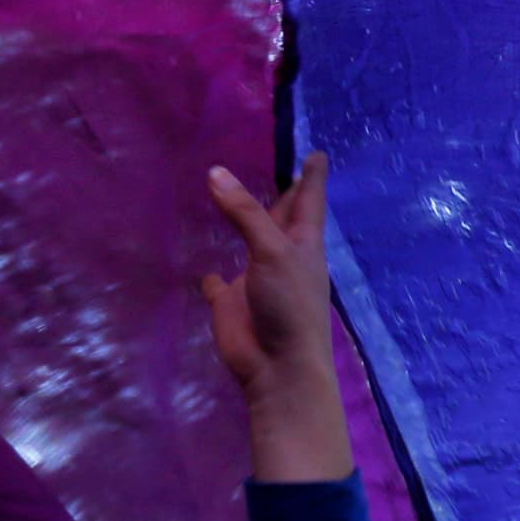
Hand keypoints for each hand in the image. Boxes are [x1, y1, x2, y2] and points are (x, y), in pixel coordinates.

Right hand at [202, 154, 354, 481]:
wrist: (278, 367)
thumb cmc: (289, 305)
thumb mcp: (272, 251)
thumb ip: (245, 213)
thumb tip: (216, 173)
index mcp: (303, 243)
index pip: (308, 200)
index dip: (312, 176)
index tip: (317, 152)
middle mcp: (280, 256)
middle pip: (279, 218)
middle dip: (278, 195)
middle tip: (271, 165)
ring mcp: (255, 279)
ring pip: (247, 244)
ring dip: (240, 226)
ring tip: (225, 198)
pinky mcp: (230, 302)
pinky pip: (217, 283)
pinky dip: (210, 274)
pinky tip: (202, 266)